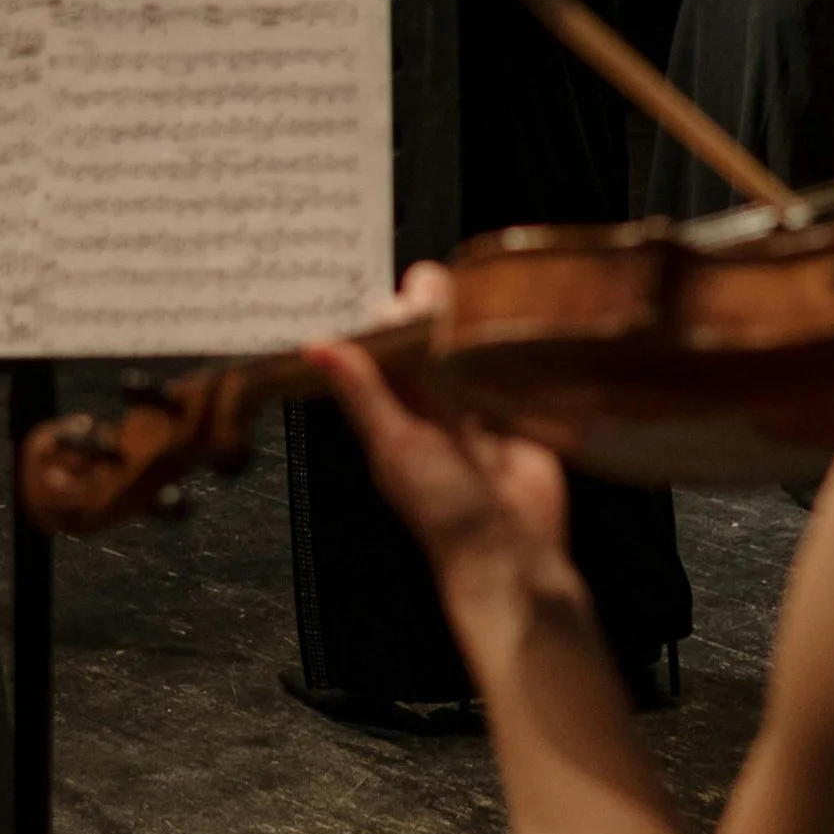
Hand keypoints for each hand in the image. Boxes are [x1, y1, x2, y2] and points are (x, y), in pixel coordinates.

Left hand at [309, 275, 577, 626]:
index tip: (384, 284)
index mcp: (394, 408)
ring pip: (467, 342)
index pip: (381, 346)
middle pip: (426, 336)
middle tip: (433, 283)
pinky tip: (509, 314)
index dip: (382, 315)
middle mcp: (433, 401)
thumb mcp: (396, 444)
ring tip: (469, 289)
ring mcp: (477, 402)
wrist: (513, 550)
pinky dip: (508, 340)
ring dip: (468, 318)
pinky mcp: (517, 407)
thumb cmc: (444, 512)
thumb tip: (316, 346)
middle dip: (427, 305)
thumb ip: (363, 392)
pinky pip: (510, 362)